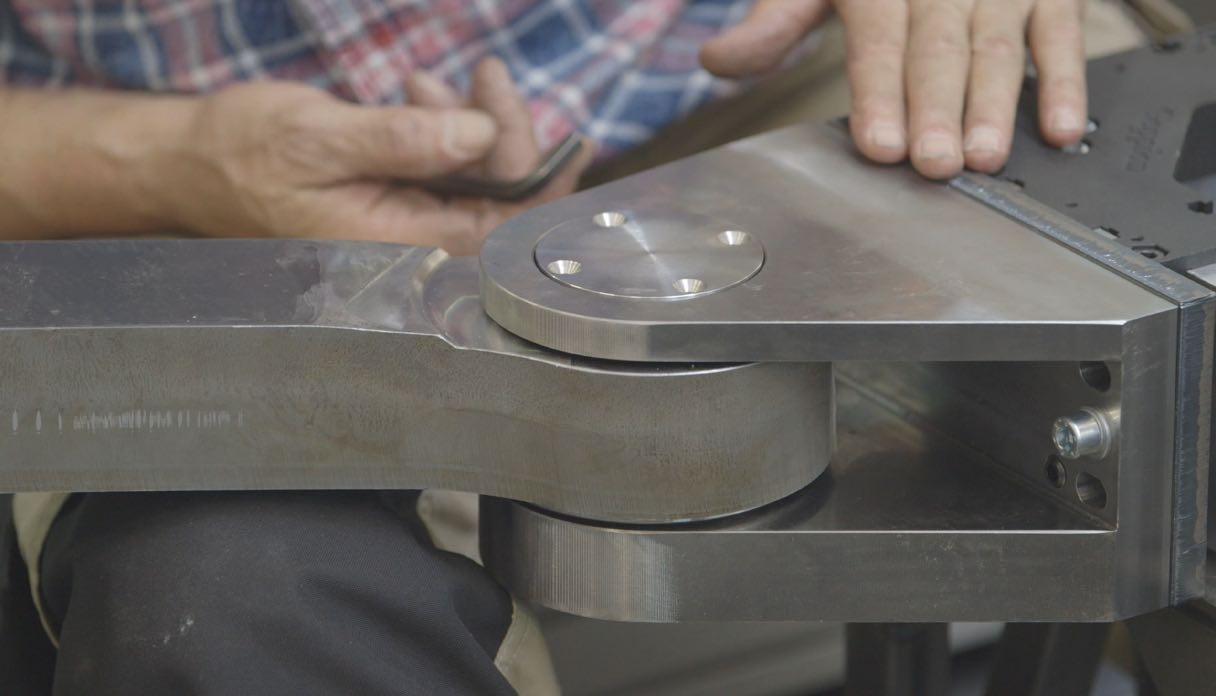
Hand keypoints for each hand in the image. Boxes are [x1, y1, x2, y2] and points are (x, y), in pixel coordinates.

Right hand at [153, 57, 591, 254]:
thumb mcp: (318, 139)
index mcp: (396, 246)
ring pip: (475, 181)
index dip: (541, 179)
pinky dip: (446, 130)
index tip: (572, 137)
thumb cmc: (241, 156)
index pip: (499, 223)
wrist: (191, 163)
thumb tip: (479, 135)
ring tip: (424, 86)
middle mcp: (410, 246)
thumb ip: (402, 142)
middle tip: (482, 76)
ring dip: (469, 125)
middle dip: (501, 133)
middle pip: (498, 201)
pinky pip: (447, 172)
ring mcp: (405, 225)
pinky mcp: (396, 202)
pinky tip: (418, 99)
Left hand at [701, 0, 1087, 178]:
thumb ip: (775, 21)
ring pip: (997, 43)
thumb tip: (719, 61)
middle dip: (936, 108)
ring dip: (996, 104)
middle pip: (937, 46)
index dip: (879, 92)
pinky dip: (1065, 80)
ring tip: (988, 156)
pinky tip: (1060, 127)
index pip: (877, 37)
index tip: (880, 143)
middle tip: (935, 163)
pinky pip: (1060, 31)